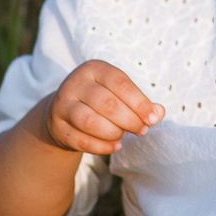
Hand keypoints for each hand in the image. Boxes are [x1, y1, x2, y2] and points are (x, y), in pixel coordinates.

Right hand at [37, 60, 162, 155]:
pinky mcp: (56, 126)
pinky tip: (116, 146)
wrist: (62, 113)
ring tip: (124, 135)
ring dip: (114, 132)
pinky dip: (101, 146)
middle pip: (107, 103)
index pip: (120, 82)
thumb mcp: (119, 95)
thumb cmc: (99, 102)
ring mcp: (62, 105)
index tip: (153, 118)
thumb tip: (159, 112)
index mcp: (94, 69)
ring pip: (90, 121)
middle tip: (142, 130)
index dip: (139, 102)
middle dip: (130, 120)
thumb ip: (141, 103)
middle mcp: (75, 83)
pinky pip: (80, 140)